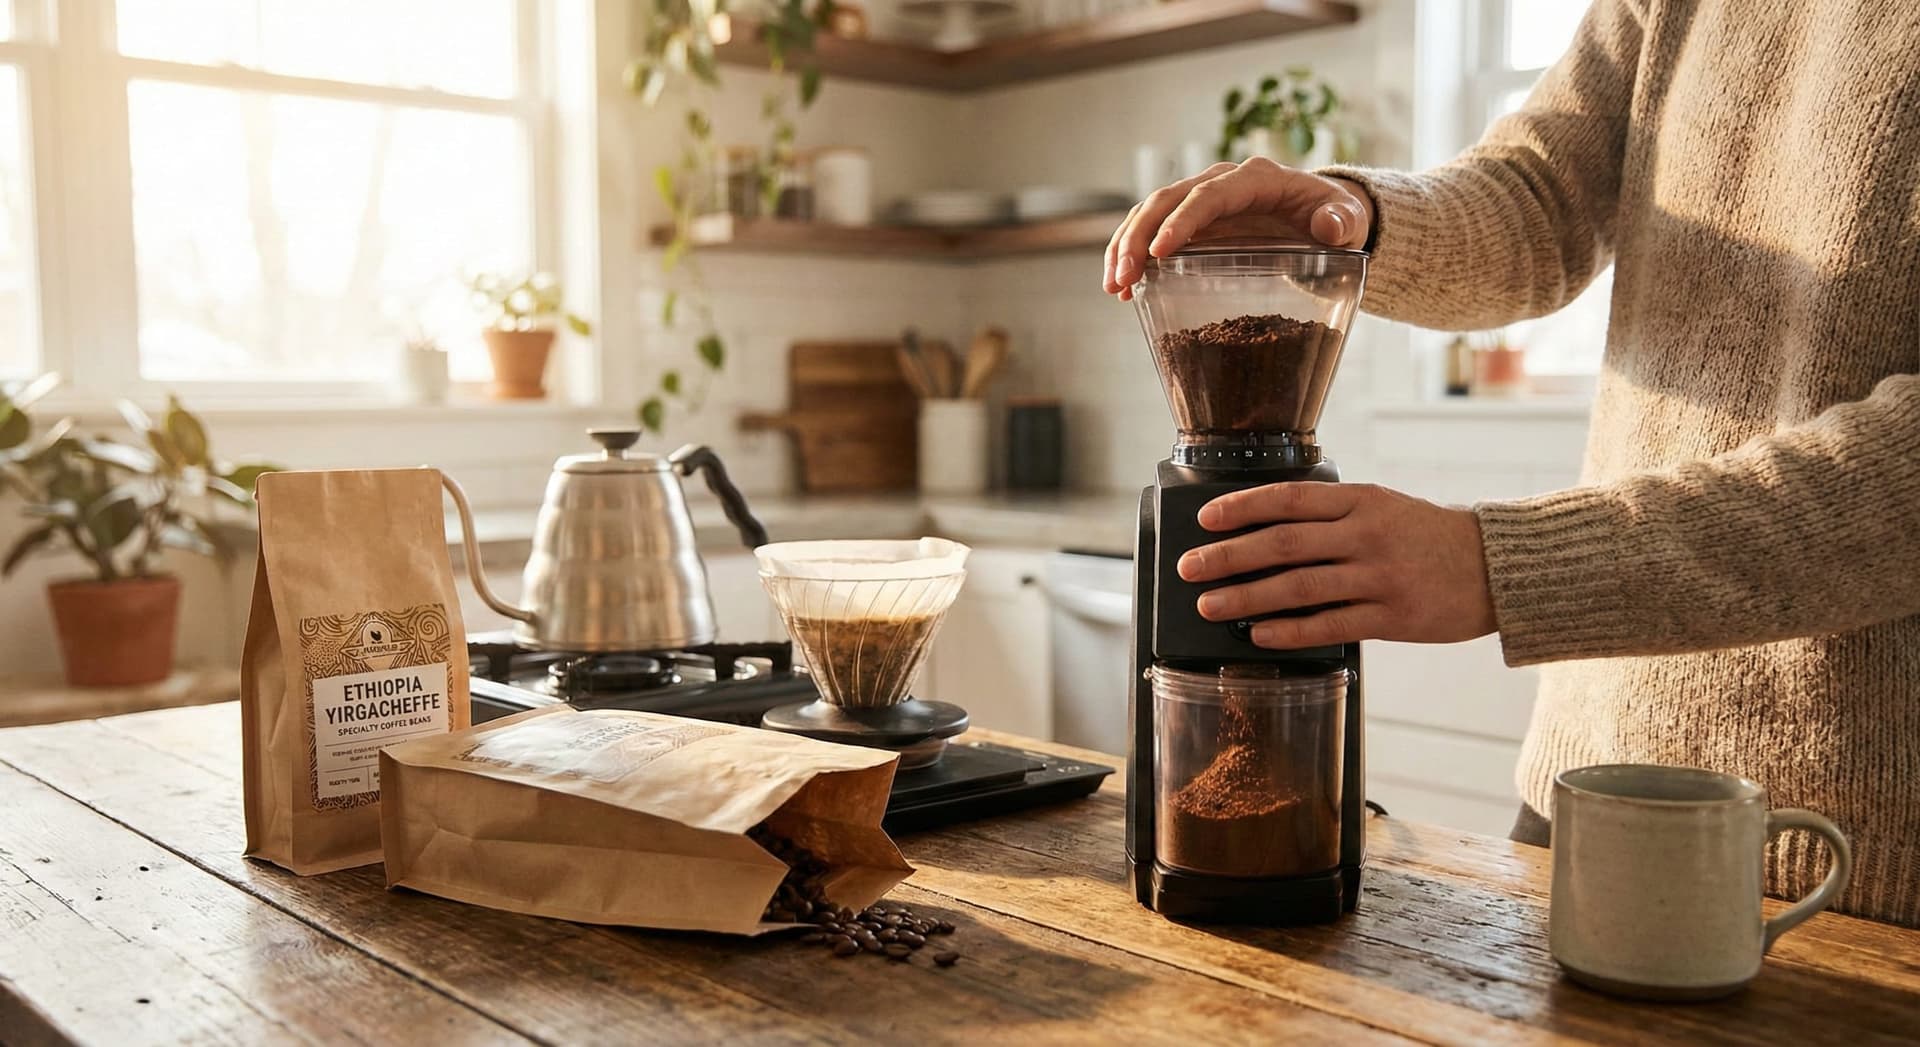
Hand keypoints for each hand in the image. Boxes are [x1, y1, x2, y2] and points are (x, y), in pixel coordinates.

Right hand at [1103, 157, 1373, 300]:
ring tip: (1114, 287)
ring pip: (1150, 213)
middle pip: (1167, 200)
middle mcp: (1221, 181)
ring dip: (1125, 247)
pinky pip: (1152, 230)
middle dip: (1139, 238)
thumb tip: (1330, 226)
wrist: (1324, 215)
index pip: (1209, 195)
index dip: (1182, 222)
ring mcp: (1201, 198)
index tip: (1159, 253)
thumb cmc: (1335, 218)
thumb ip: (1342, 223)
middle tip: (1124, 278)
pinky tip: (1122, 288)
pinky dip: (1132, 255)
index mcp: (1256, 179)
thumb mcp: (1348, 220)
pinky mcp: (1191, 220)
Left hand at [1176, 482, 1496, 648]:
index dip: (1242, 507)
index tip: (1205, 518)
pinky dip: (1289, 629)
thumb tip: (1264, 530)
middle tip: (1191, 567)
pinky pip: (1329, 624)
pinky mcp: (1392, 618)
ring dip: (1247, 597)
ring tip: (1210, 605)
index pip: (1289, 499)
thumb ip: (1332, 514)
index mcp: (1362, 501)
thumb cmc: (1428, 535)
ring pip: (1299, 587)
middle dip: (1228, 556)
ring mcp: (1379, 578)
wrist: (1495, 566)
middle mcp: (1367, 535)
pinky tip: (1259, 633)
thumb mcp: (1383, 506)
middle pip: (1283, 544)